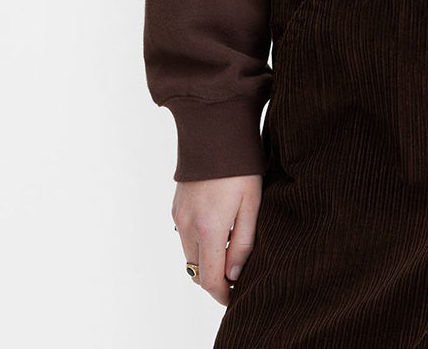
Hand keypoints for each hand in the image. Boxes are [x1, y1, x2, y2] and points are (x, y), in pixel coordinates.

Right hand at [172, 174, 261, 306]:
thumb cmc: (240, 166)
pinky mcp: (176, 206)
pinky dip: (198, 242)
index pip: (210, 279)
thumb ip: (243, 243)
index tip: (234, 297)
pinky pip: (184, 236)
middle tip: (235, 276)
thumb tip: (233, 275)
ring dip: (206, 260)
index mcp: (208, 229)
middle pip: (197, 270)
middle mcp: (187, 226)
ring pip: (189, 254)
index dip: (221, 294)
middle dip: (214, 279)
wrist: (214, 130)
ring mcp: (179, 216)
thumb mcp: (251, 203)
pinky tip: (217, 230)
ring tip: (229, 252)